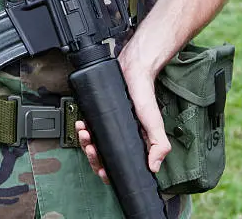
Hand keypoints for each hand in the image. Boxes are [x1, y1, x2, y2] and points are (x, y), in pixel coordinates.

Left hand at [76, 43, 170, 183]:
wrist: (132, 70)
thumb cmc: (144, 95)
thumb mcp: (155, 122)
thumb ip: (159, 144)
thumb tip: (154, 167)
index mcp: (133, 144)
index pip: (119, 165)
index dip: (109, 171)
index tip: (103, 171)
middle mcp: (119, 136)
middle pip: (102, 157)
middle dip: (93, 157)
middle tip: (92, 149)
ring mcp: (108, 126)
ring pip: (92, 144)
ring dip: (85, 142)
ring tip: (85, 134)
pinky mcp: (98, 115)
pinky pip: (87, 127)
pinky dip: (82, 128)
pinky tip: (82, 124)